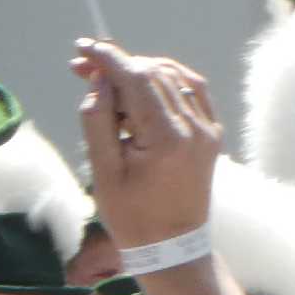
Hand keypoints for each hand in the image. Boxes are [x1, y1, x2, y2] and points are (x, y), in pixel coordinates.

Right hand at [71, 39, 221, 250]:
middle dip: (119, 64)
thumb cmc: (130, 215)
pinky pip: (192, 90)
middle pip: (155, 74)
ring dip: (139, 71)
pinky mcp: (211, 132)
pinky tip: (143, 83)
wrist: (172, 245)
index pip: (137, 79)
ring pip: (173, 77)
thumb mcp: (103, 172)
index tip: (83, 49)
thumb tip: (98, 81)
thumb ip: (98, 121)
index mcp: (166, 139)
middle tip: (82, 66)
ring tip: (107, 80)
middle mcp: (194, 127)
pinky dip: (165, 79)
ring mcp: (208, 129)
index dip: (108, 59)